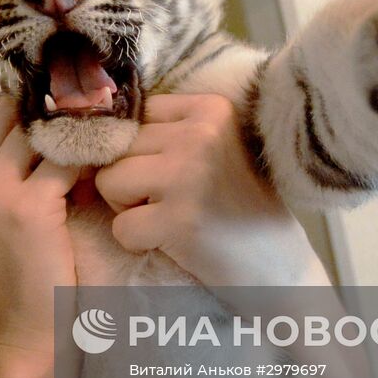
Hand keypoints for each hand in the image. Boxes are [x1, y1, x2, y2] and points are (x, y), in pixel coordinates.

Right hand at [0, 98, 80, 359]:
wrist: (24, 339)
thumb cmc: (17, 283)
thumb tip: (29, 131)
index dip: (5, 103)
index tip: (40, 110)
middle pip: (3, 113)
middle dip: (42, 108)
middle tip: (78, 111)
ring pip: (35, 130)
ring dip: (69, 130)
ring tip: (95, 136)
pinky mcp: (30, 208)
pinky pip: (67, 160)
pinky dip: (89, 159)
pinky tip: (102, 170)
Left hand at [94, 94, 316, 286]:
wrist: (280, 268)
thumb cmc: (237, 207)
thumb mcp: (213, 149)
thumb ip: (168, 131)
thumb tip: (97, 118)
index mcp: (211, 108)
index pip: (137, 116)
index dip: (140, 150)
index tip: (175, 174)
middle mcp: (201, 133)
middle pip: (118, 147)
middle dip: (131, 180)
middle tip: (175, 202)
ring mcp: (189, 175)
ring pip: (108, 181)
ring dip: (129, 209)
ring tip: (171, 218)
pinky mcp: (179, 220)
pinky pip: (120, 228)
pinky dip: (138, 243)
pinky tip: (174, 242)